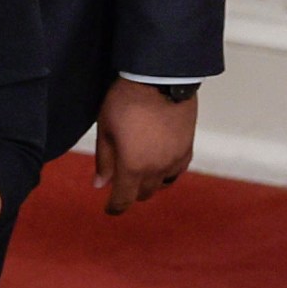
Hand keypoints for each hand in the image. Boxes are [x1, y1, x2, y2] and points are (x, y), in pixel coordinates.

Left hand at [94, 79, 197, 215]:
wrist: (160, 78)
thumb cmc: (126, 101)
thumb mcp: (106, 129)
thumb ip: (104, 160)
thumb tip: (99, 185)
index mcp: (133, 166)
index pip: (124, 199)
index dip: (115, 207)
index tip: (110, 208)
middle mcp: (156, 169)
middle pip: (143, 193)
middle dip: (130, 193)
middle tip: (120, 183)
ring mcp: (175, 159)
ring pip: (161, 184)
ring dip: (149, 184)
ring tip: (139, 172)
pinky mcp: (187, 148)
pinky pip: (177, 171)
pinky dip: (166, 174)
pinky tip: (159, 165)